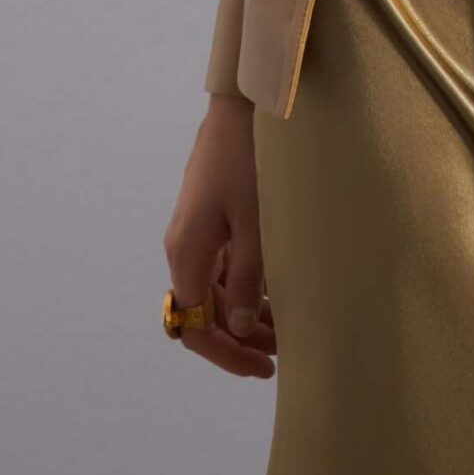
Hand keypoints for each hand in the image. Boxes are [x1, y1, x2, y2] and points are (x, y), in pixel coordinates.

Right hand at [161, 96, 277, 377]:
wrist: (244, 106)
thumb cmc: (250, 161)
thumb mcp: (256, 224)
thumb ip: (250, 279)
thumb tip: (243, 329)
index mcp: (187, 254)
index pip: (194, 325)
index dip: (224, 353)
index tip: (260, 368)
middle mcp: (186, 248)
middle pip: (205, 313)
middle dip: (240, 339)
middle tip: (280, 359)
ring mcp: (199, 233)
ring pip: (217, 291)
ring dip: (247, 315)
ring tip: (287, 332)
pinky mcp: (214, 218)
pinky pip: (225, 267)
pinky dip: (250, 287)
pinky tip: (280, 295)